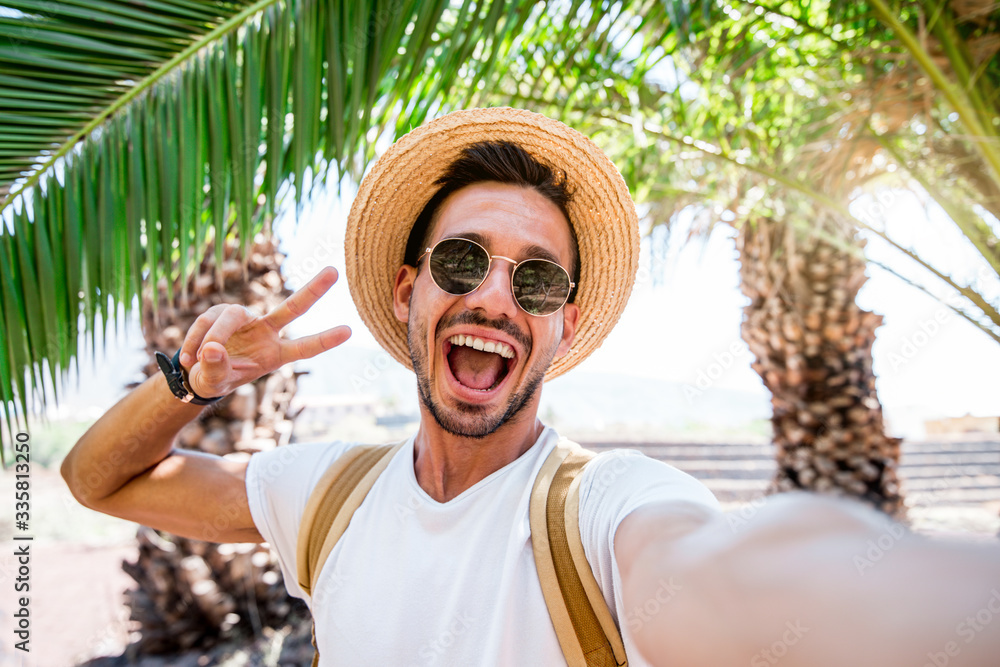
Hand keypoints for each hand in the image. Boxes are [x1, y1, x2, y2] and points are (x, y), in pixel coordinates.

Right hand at [177, 266, 350, 397]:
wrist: (196, 374)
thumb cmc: (215, 380)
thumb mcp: (216, 382)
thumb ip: (216, 369)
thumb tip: (213, 348)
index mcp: (275, 354)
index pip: (303, 347)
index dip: (324, 340)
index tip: (349, 331)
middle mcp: (266, 331)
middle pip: (292, 308)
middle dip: (313, 290)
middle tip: (335, 272)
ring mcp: (245, 319)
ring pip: (228, 319)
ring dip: (208, 339)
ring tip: (193, 361)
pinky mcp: (222, 312)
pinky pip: (205, 322)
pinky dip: (193, 341)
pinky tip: (187, 359)